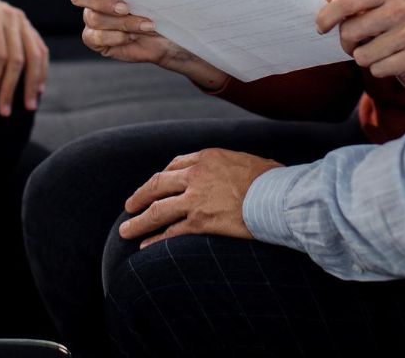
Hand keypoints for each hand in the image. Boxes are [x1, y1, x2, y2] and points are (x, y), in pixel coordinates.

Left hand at [0, 0, 48, 115]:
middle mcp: (10, 16)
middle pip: (18, 58)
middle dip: (12, 87)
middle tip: (4, 111)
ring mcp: (21, 19)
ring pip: (35, 54)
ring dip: (33, 82)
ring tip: (29, 106)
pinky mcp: (25, 24)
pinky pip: (40, 48)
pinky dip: (41, 69)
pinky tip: (38, 88)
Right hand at [66, 0, 227, 90]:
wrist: (174, 33)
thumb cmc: (165, 3)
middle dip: (104, 3)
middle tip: (127, 7)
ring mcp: (93, 19)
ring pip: (93, 19)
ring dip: (121, 22)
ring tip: (146, 24)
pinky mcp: (98, 40)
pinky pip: (94, 38)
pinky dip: (114, 37)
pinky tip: (131, 36)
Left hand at [119, 148, 280, 246]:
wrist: (279, 197)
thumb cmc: (273, 180)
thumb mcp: (249, 162)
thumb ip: (233, 167)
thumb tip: (238, 173)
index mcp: (207, 157)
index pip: (175, 165)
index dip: (161, 178)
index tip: (154, 186)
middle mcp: (196, 175)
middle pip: (157, 185)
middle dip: (140, 196)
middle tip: (129, 206)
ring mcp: (195, 199)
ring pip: (157, 210)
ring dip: (138, 221)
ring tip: (126, 231)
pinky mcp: (200, 222)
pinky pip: (171, 232)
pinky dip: (156, 240)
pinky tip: (146, 246)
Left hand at [316, 0, 404, 89]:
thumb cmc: (392, 28)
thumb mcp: (371, 10)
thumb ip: (345, 4)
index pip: (347, 1)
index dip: (327, 17)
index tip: (320, 29)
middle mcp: (402, 8)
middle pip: (349, 31)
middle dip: (347, 44)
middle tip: (358, 44)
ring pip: (362, 55)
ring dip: (365, 59)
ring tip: (380, 52)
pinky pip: (378, 70)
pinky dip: (379, 70)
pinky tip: (392, 62)